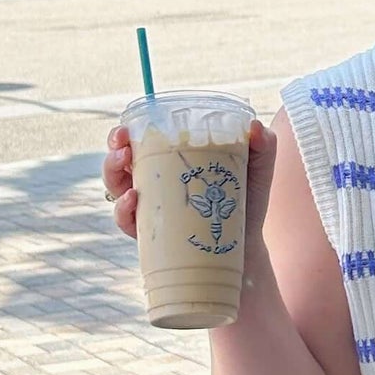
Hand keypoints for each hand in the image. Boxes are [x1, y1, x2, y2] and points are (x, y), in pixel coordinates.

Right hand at [99, 119, 278, 245]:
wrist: (246, 248)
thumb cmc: (246, 202)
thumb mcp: (256, 170)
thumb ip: (262, 146)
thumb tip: (255, 127)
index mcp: (170, 160)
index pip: (139, 140)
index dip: (125, 133)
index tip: (127, 127)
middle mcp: (153, 182)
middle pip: (119, 161)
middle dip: (114, 149)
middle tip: (123, 146)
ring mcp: (148, 209)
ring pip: (116, 187)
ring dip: (112, 173)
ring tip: (125, 165)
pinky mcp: (149, 235)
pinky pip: (126, 221)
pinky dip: (122, 209)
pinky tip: (132, 199)